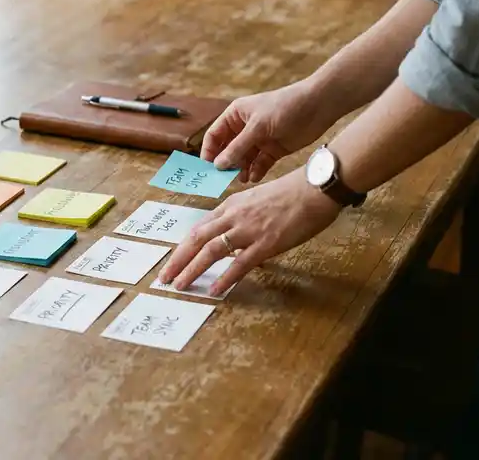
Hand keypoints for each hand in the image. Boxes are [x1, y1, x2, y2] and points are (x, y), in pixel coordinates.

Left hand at [157, 171, 341, 294]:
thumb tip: (234, 240)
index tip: (173, 261)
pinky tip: (214, 289)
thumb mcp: (257, 201)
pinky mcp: (266, 242)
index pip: (199, 229)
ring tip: (180, 285)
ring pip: (211, 250)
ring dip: (192, 270)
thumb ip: (242, 218)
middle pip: (197, 239)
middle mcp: (234, 216)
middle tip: (164, 278)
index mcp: (231, 206)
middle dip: (178, 260)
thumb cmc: (291, 194)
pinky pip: (241, 263)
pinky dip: (225, 277)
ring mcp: (248, 229)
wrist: (314, 188)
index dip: (183, 247)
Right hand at [202, 79, 333, 182]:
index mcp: (236, 115)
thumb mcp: (258, 127)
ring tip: (242, 179)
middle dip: (226, 163)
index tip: (208, 168)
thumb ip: (237, 147)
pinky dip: (256, 170)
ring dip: (241, 169)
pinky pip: (260, 163)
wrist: (318, 106)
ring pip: (244, 158)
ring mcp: (259, 139)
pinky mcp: (274, 149)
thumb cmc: (284, 107)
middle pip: (228, 149)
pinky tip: (255, 177)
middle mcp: (245, 127)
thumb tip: (218, 165)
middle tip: (225, 178)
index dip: (210, 151)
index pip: (215, 135)